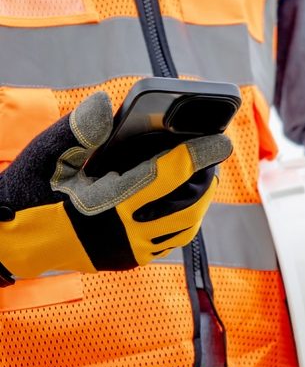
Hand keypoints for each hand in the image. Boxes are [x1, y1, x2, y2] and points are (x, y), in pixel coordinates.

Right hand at [0, 91, 231, 282]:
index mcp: (106, 203)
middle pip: (187, 206)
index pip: (166, 175)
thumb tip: (107, 105)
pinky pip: (169, 241)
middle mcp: (123, 233)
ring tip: (201, 178)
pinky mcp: (127, 261)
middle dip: (205, 180)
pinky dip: (182, 220)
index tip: (222, 140)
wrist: (10, 242)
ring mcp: (128, 252)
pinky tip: (180, 202)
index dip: (198, 155)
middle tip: (212, 158)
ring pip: (183, 228)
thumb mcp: (47, 156)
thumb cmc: (28, 192)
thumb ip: (78, 130)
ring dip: (198, 202)